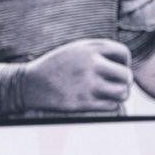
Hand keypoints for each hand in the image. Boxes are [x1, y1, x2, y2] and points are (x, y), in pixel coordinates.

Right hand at [18, 39, 132, 112]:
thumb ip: (99, 50)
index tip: (116, 68)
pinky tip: (100, 101)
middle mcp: (91, 65)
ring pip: (122, 93)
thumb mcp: (76, 49)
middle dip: (124, 81)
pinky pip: (111, 106)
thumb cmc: (56, 66)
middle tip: (116, 84)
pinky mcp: (82, 103)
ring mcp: (87, 85)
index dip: (124, 62)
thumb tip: (125, 62)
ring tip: (111, 94)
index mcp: (90, 49)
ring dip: (120, 95)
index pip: (123, 53)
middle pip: (127, 76)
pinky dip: (110, 105)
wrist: (28, 84)